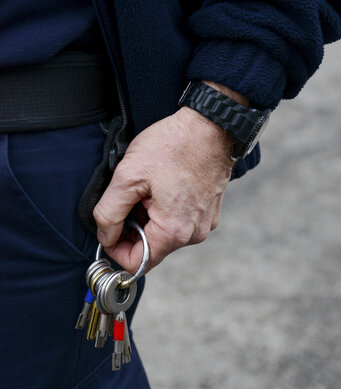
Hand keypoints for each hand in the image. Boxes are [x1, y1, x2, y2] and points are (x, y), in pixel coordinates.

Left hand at [93, 103, 234, 273]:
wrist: (210, 125)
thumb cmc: (173, 145)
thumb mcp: (128, 176)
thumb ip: (108, 213)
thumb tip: (105, 236)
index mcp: (174, 231)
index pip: (136, 263)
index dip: (115, 249)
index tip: (108, 228)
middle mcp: (193, 235)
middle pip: (150, 249)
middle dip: (133, 228)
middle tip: (130, 196)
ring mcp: (204, 224)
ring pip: (164, 235)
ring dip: (149, 218)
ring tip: (149, 188)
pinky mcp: (208, 212)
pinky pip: (179, 223)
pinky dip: (165, 211)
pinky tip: (164, 186)